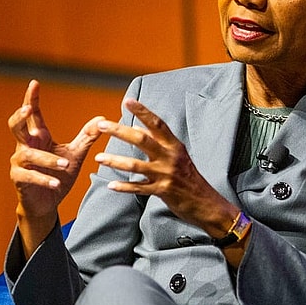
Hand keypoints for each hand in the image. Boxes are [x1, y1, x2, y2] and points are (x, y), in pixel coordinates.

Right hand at [8, 80, 103, 255]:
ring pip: (29, 155)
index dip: (31, 99)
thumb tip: (102, 118)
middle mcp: (25, 146)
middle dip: (20, 116)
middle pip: (15, 126)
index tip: (35, 83)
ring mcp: (20, 163)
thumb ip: (86, 137)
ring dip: (47, 160)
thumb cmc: (58, 175)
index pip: (32, 115)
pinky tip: (56, 183)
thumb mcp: (75, 155)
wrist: (47, 202)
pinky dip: (44, 179)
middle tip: (28, 108)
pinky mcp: (20, 180)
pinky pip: (29, 177)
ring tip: (65, 166)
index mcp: (38, 137)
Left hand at [94, 99, 238, 237]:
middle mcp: (170, 157)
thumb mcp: (178, 156)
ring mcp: (166, 174)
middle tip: (101, 125)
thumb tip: (138, 127)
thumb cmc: (190, 178)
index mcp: (174, 146)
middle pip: (142, 139)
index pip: (157, 123)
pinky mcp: (163, 191)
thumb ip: (159, 142)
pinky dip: (124, 187)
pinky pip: (139, 188)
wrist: (206, 204)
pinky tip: (111, 185)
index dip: (142, 111)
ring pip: (135, 165)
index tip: (127, 101)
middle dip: (119, 131)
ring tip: (98, 158)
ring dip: (115, 161)